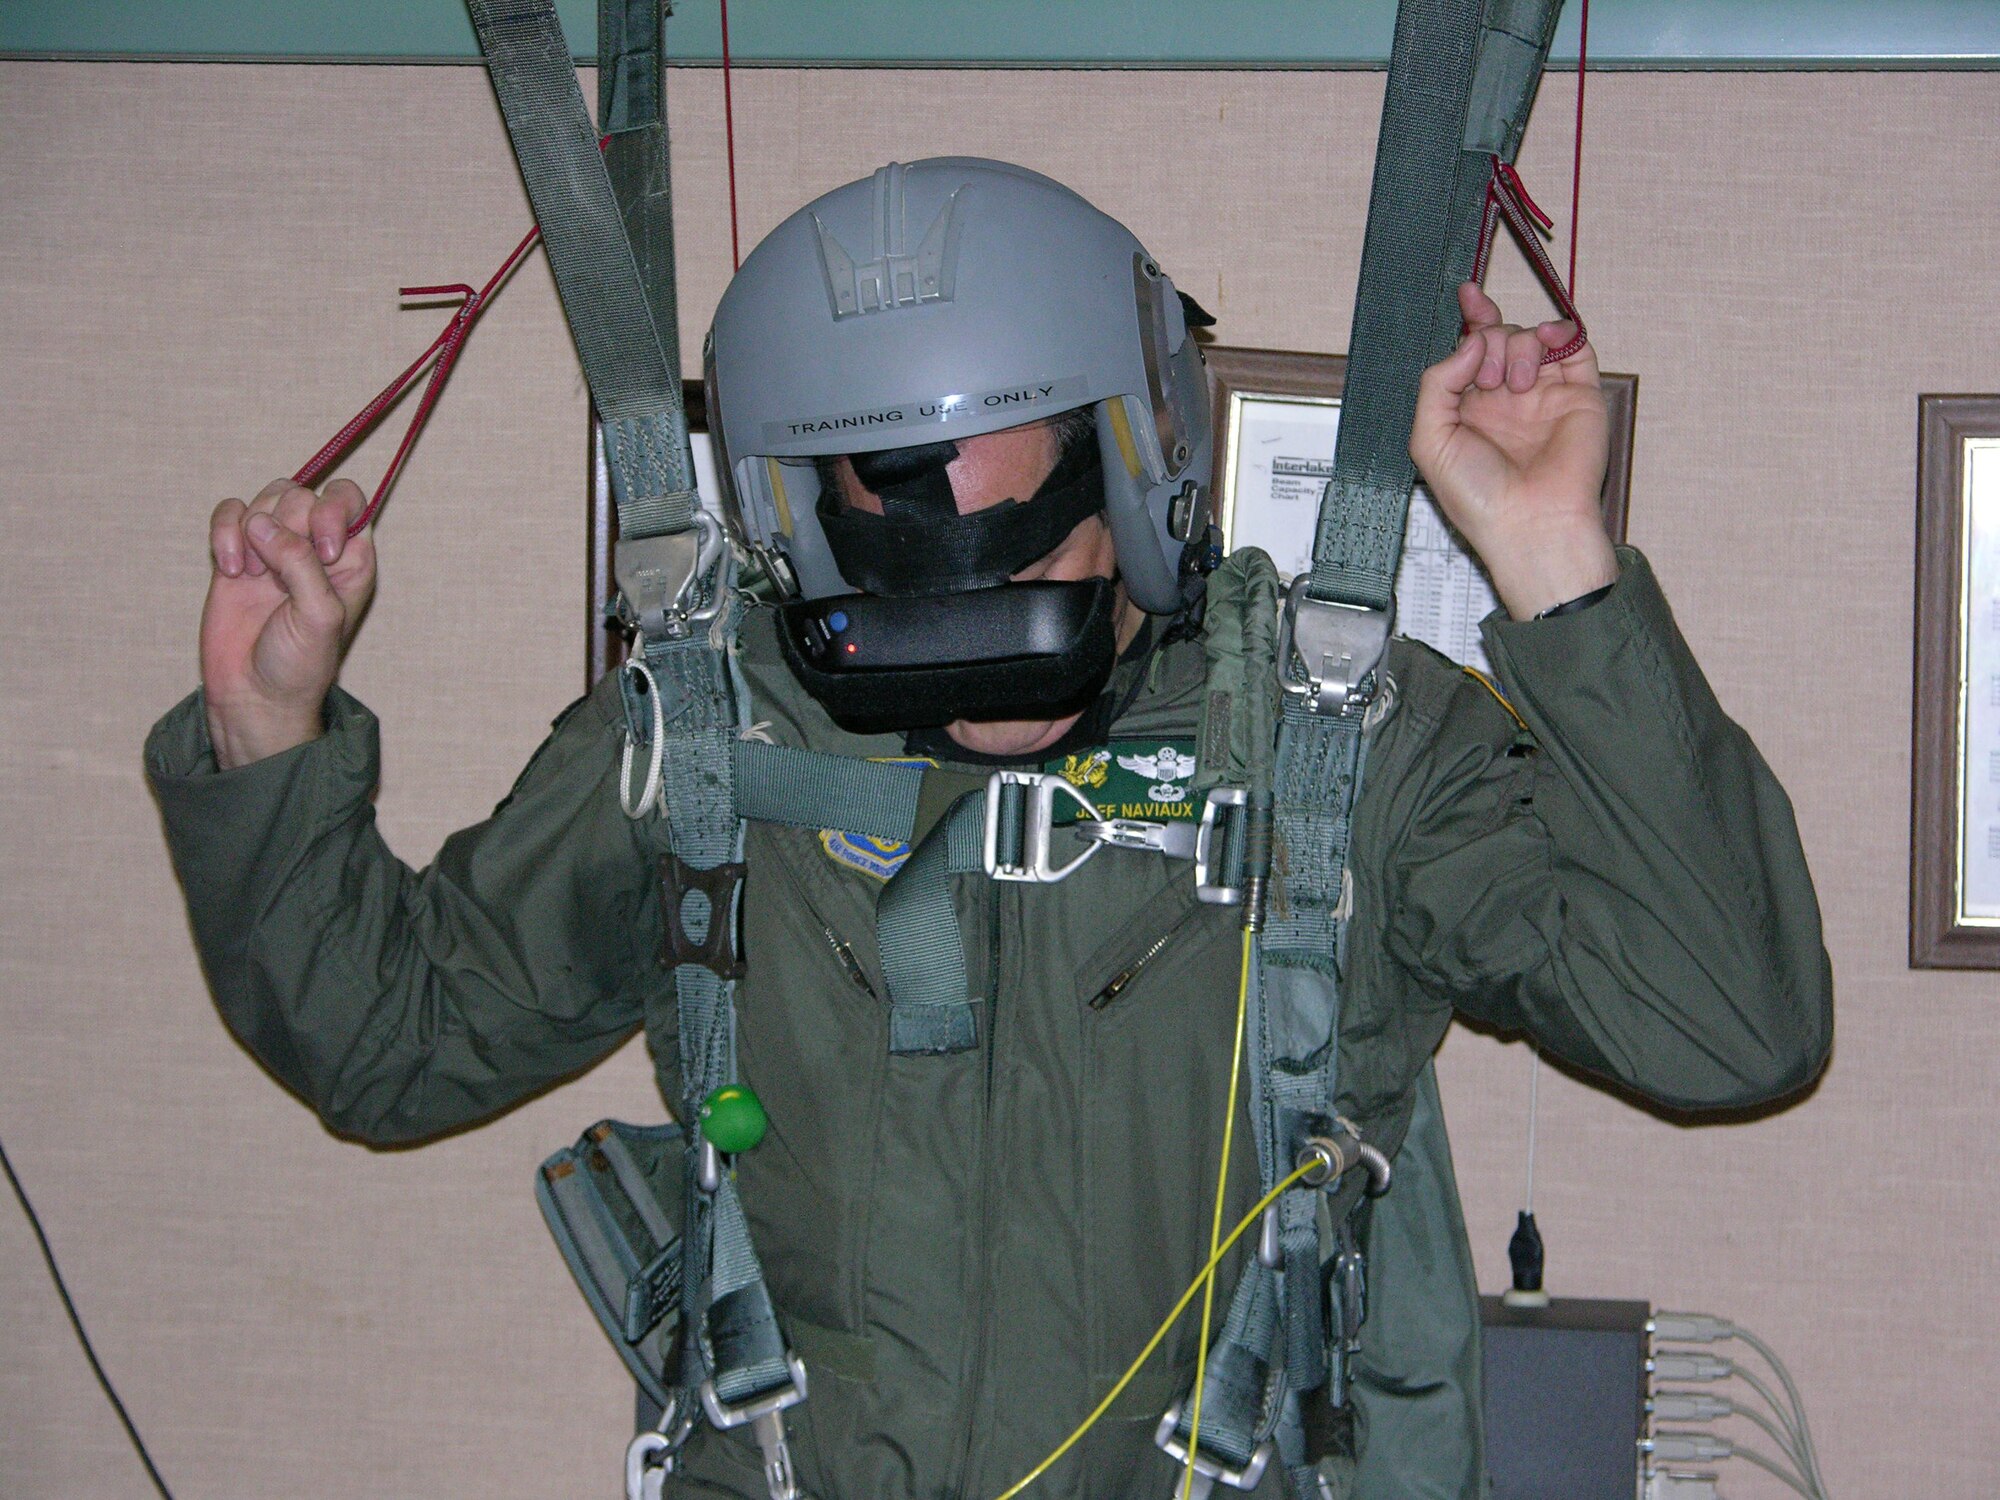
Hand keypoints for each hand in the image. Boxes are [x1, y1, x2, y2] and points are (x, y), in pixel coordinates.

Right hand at [200, 478, 375, 767]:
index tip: (322, 550)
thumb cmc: (300, 664)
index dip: (332, 511)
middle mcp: (315, 546)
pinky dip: (225, 532)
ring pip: (266, 498)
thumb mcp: (318, 617)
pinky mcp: (236, 553)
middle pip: (301, 494)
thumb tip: (262, 523)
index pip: (349, 500)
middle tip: (276, 575)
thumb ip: (300, 564)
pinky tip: (230, 570)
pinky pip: (230, 513)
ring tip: (252, 577)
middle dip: (286, 525)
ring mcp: (273, 547)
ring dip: (254, 531)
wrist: (253, 695)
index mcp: (350, 558)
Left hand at [1410, 283, 1617, 619]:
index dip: (1470, 321)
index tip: (1468, 295)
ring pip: (1530, 339)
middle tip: (1490, 379)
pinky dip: (1561, 333)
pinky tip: (1549, 341)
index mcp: (1467, 409)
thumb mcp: (1430, 439)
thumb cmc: (1477, 494)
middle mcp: (1504, 400)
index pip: (1468, 352)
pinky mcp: (1579, 395)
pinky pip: (1575, 348)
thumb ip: (1438, 382)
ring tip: (1515, 385)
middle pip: (1497, 338)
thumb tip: (1471, 342)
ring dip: (1518, 347)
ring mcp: (1543, 395)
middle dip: (1489, 342)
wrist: (1531, 523)